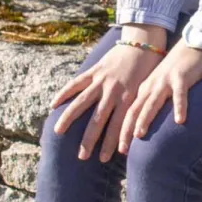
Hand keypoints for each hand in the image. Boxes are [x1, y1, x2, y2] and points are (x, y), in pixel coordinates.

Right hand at [51, 41, 162, 163]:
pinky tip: (53, 105)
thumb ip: (136, 109)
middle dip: (90, 139)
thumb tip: (134, 133)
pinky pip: (76, 83)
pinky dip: (64, 93)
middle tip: (82, 157)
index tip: (108, 158)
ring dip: (69, 119)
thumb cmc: (148, 71)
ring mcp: (102, 81)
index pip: (119, 125)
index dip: (113, 142)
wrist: (144, 44)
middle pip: (99, 120)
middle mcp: (114, 91)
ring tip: (58, 132)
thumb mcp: (146, 92)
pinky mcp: (94, 70)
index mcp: (129, 98)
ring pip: (82, 102)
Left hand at [118, 39, 201, 152]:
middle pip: (133, 111)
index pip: (125, 114)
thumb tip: (142, 124)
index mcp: (142, 90)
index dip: (118, 133)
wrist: (191, 46)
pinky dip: (179, 107)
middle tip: (118, 152)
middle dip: (124, 132)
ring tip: (139, 135)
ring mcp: (164, 82)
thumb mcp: (158, 85)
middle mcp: (149, 87)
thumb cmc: (176, 69)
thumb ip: (150, 102)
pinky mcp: (181, 78)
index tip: (113, 153)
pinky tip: (180, 121)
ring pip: (151, 103)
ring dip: (144, 119)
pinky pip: (180, 95)